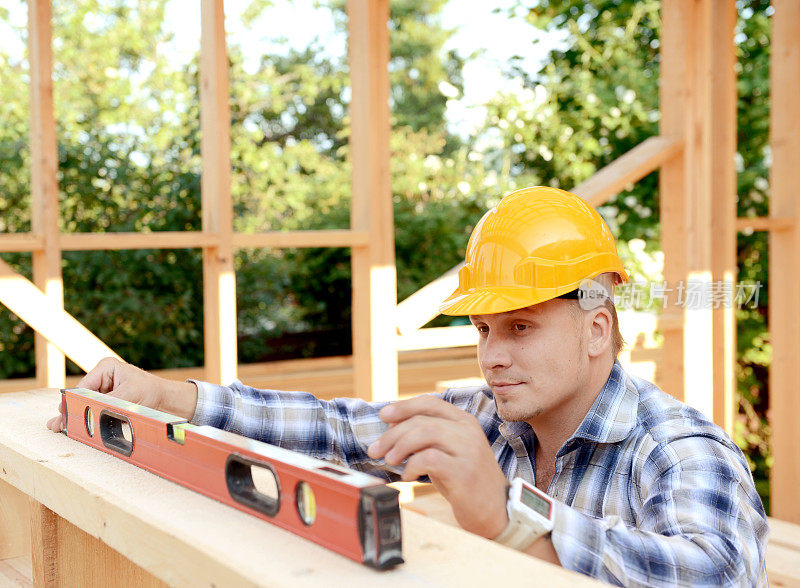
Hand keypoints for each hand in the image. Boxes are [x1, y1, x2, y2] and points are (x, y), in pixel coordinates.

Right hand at [45, 357, 197, 431]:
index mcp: (106, 368)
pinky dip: (88, 422)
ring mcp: (104, 392)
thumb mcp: (128, 395)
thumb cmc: (153, 392)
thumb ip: (105, 403)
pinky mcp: (108, 405)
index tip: (65, 414)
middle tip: (58, 425)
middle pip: (81, 397)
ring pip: (86, 407)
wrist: (170, 402)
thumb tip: (87, 411)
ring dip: (77, 418)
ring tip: (62, 428)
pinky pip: (95, 414)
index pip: (83, 387)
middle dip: (70, 412)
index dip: (73, 402)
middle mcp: (102, 379)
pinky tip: (76, 431)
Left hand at [367, 395, 508, 538]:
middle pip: (423, 419)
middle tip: (376, 449)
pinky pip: (430, 458)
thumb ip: (427, 438)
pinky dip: (412, 465)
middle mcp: (468, 431)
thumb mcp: (448, 452)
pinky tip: (408, 476)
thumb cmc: (466, 481)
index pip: (431, 402)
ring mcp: (468, 450)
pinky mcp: (464, 472)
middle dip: (393, 433)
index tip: (383, 415)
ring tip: (390, 460)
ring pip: (426, 432)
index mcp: (465, 421)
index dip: (404, 406)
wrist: (496, 511)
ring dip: (400, 446)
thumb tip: (392, 426)